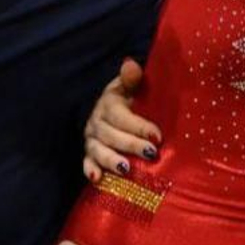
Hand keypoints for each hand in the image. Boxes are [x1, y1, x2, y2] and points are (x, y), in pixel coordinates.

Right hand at [82, 58, 160, 181]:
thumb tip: (131, 65)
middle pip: (111, 135)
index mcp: (108, 104)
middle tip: (151, 153)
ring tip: (126, 169)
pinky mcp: (89, 153)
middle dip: (131, 145)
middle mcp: (97, 122)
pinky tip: (97, 179)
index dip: (139, 126)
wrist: (110, 109)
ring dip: (111, 160)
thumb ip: (132, 78)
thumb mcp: (130, 85)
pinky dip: (90, 171)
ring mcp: (91, 139)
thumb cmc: (128, 98)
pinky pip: (86, 163)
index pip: (121, 116)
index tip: (157, 136)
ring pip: (98, 150)